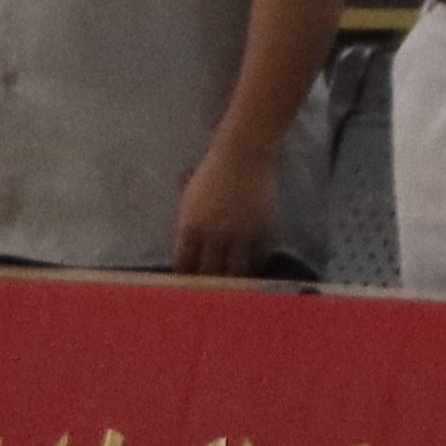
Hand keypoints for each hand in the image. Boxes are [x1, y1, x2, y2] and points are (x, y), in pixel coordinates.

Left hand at [168, 158, 275, 281]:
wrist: (244, 154)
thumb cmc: (211, 171)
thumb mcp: (189, 198)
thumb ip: (188, 225)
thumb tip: (188, 249)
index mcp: (189, 227)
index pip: (183, 264)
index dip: (185, 277)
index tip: (187, 284)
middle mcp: (213, 236)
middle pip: (209, 273)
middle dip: (208, 284)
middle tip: (210, 291)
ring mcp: (239, 235)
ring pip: (235, 271)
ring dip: (233, 279)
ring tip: (233, 285)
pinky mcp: (262, 231)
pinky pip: (258, 258)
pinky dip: (254, 264)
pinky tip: (252, 267)